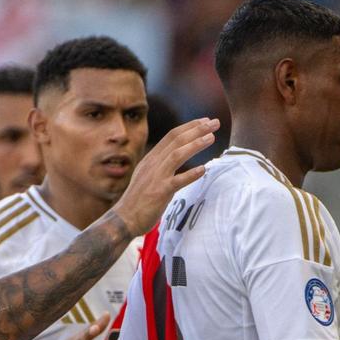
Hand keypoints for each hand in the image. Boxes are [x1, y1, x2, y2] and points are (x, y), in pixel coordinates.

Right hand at [112, 118, 218, 235]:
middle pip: (176, 140)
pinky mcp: (159, 192)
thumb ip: (160, 165)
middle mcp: (153, 164)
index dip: (189, 127)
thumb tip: (175, 157)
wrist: (124, 218)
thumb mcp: (147, 176)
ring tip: (211, 138)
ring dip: (195, 144)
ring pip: (177, 155)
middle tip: (214, 123)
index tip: (205, 121)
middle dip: (196, 129)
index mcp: (151, 159)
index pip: (171, 136)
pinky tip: (203, 170)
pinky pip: (177, 181)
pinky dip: (191, 174)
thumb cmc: (137, 200)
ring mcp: (156, 177)